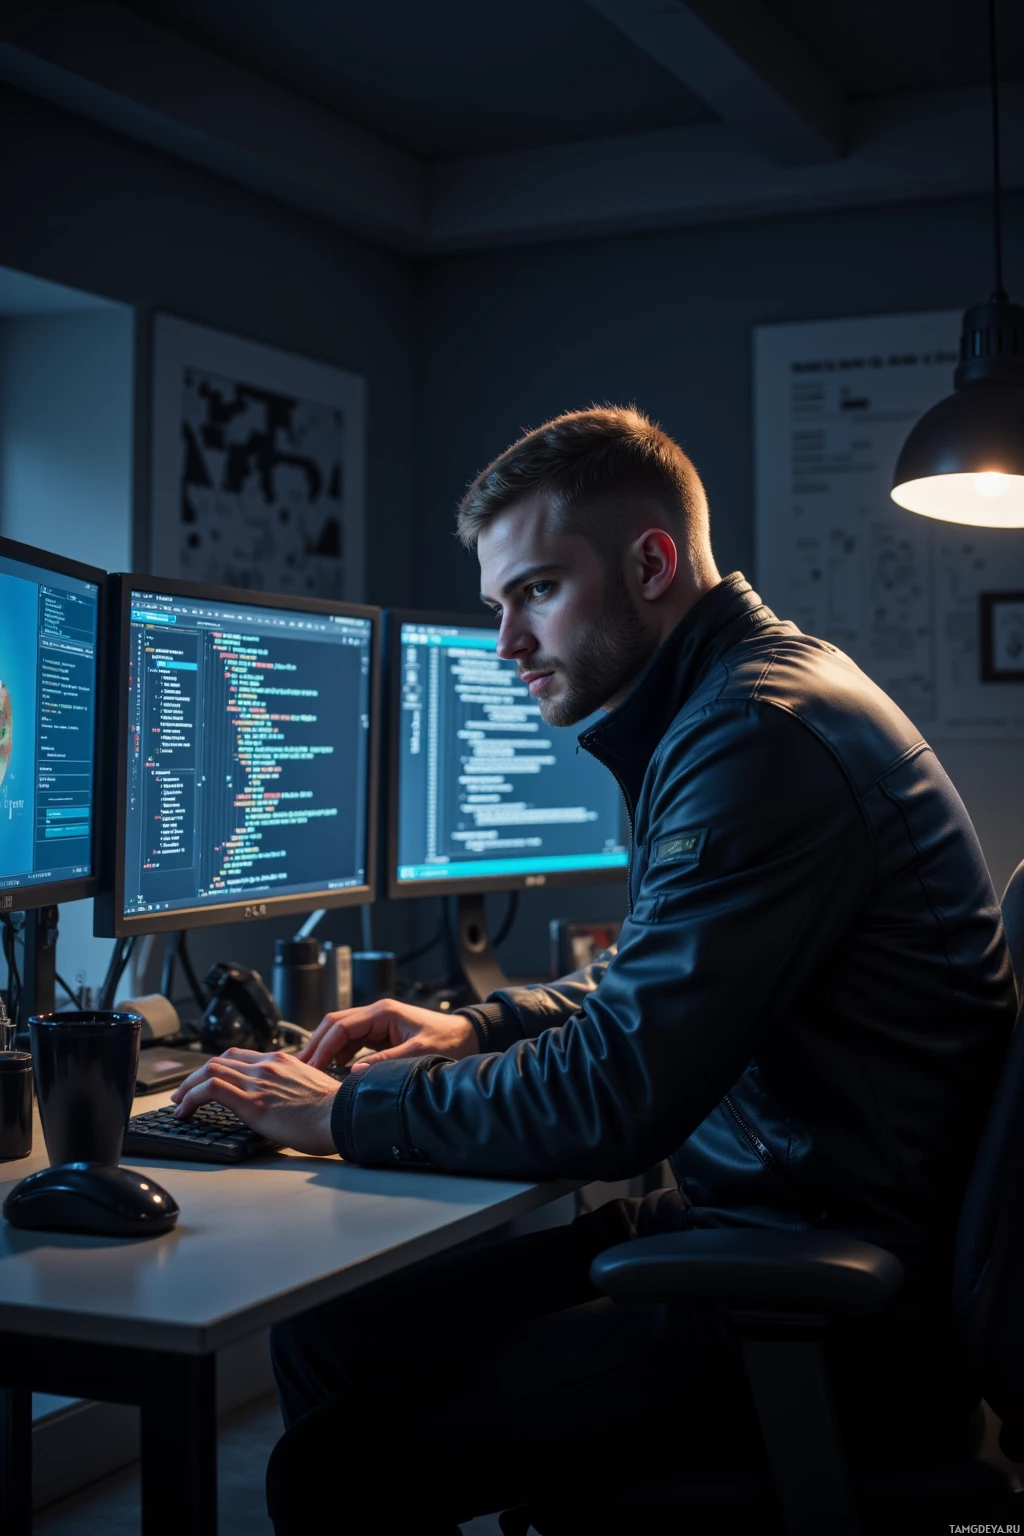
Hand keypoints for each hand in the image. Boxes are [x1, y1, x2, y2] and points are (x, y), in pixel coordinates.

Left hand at [169, 1050, 338, 1154]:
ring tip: (178, 1103)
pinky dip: (191, 1097)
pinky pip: (210, 1089)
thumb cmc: (334, 1110)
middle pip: (220, 1060)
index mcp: (281, 1061)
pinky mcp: (252, 1102)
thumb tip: (282, 1099)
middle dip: (196, 1075)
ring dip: (187, 1087)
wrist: (343, 1115)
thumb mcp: (311, 1087)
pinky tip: (184, 1110)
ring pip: (210, 1071)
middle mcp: (267, 1065)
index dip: (217, 1067)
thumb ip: (291, 1086)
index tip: (207, 1080)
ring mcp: (258, 1081)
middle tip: (183, 1092)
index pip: (239, 1055)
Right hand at [298, 998, 478, 1075]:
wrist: (469, 1037)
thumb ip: (386, 1063)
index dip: (323, 1046)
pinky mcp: (382, 1036)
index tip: (311, 1066)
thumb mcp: (418, 1054)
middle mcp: (377, 1015)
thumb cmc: (450, 1041)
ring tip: (312, 1072)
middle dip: (316, 1046)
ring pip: (341, 1034)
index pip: (341, 1026)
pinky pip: (353, 1043)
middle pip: (335, 1025)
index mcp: (383, 1013)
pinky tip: (334, 1071)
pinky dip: (340, 1055)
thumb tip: (355, 1074)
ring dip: (326, 1051)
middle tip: (301, 1068)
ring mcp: (378, 1024)